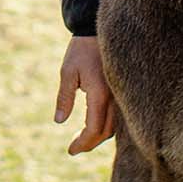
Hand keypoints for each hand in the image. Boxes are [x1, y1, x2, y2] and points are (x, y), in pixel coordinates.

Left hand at [55, 35, 117, 154]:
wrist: (99, 30)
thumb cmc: (81, 50)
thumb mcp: (67, 72)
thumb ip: (65, 98)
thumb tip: (59, 121)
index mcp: (100, 94)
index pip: (94, 129)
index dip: (83, 143)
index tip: (71, 151)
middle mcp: (115, 98)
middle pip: (106, 132)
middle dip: (90, 143)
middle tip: (75, 148)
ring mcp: (122, 95)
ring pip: (115, 126)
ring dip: (99, 136)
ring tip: (83, 139)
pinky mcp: (123, 91)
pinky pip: (119, 116)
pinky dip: (108, 126)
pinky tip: (96, 126)